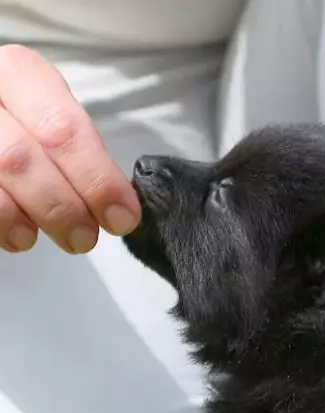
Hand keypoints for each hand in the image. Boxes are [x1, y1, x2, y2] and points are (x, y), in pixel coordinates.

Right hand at [0, 45, 140, 253]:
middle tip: (87, 237)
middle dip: (64, 207)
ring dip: (33, 217)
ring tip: (62, 238)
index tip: (123, 216)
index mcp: (19, 72)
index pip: (65, 128)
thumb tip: (116, 200)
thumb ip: (77, 146)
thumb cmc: (22, 116)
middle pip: (23, 157)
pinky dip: (3, 221)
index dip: (98, 179)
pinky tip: (20, 234)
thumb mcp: (49, 109)